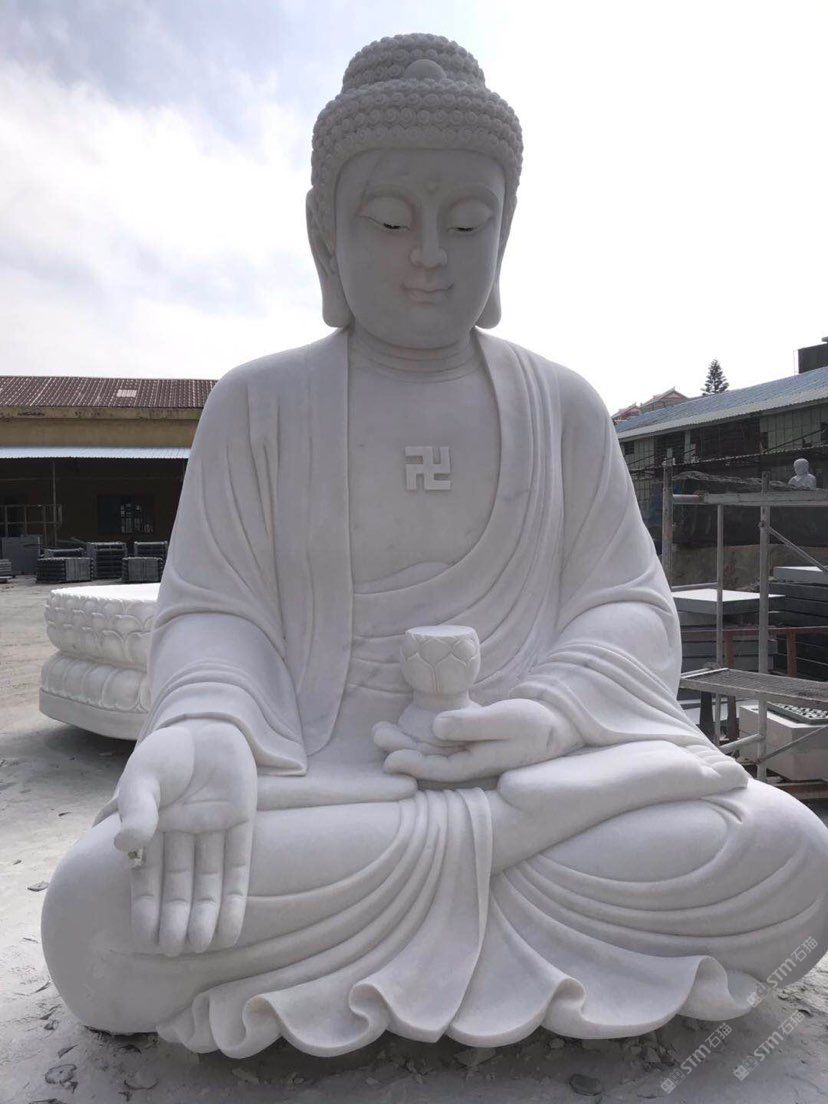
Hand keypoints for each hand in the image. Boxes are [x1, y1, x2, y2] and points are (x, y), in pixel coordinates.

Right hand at [113, 720, 256, 955]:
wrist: (208, 722)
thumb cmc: (167, 751)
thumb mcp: (144, 777)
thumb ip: (137, 808)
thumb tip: (124, 843)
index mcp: (152, 831)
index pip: (146, 878)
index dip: (146, 909)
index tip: (144, 940)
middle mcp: (182, 838)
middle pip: (179, 886)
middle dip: (176, 918)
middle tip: (174, 950)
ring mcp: (211, 833)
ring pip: (208, 883)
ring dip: (205, 915)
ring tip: (200, 946)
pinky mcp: (240, 825)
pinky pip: (237, 867)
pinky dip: (235, 898)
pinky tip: (230, 930)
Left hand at [377, 698, 564, 784]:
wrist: (555, 724)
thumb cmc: (533, 724)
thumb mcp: (506, 720)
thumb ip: (472, 725)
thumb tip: (436, 726)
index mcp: (478, 764)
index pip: (439, 770)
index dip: (412, 766)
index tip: (389, 760)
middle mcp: (470, 762)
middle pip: (429, 760)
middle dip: (401, 750)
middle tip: (377, 734)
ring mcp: (469, 751)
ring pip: (432, 749)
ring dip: (407, 740)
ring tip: (381, 729)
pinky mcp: (470, 738)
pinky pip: (441, 738)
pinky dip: (423, 732)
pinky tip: (406, 721)